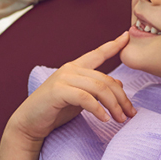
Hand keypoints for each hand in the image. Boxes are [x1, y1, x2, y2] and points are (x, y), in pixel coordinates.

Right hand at [7, 32, 134, 144]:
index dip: (113, 45)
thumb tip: (119, 83)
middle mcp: (70, 69)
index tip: (127, 36)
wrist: (30, 123)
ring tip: (120, 119)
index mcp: (75, 67)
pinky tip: (104, 119)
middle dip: (122, 98)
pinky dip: (98, 109)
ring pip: (98, 88)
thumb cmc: (54, 110)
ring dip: (113, 105)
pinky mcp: (58, 91)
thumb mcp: (79, 98)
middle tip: (130, 114)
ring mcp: (63, 78)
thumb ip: (95, 89)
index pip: (97, 54)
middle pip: (105, 79)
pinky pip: (85, 98)